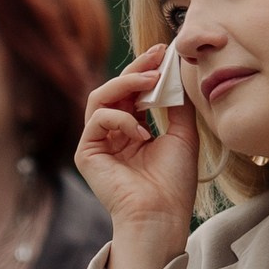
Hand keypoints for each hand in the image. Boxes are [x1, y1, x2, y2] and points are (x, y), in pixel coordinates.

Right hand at [74, 47, 200, 268]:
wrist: (161, 216)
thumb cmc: (173, 184)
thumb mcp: (182, 135)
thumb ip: (176, 104)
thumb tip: (177, 72)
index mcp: (132, 131)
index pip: (133, 92)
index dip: (146, 71)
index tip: (165, 53)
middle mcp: (112, 134)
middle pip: (115, 89)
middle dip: (136, 69)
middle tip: (157, 55)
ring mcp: (97, 143)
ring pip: (100, 97)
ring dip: (126, 83)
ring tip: (150, 81)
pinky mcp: (86, 153)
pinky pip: (97, 119)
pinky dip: (120, 118)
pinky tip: (139, 131)